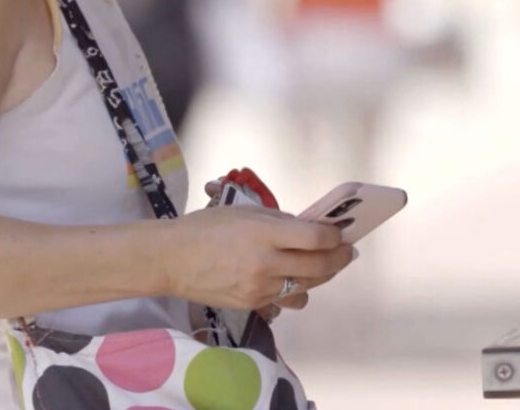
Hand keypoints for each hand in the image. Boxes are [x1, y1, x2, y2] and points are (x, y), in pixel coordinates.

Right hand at [163, 207, 352, 310]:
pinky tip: (294, 280)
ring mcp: (260, 288)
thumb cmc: (207, 227)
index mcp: (265, 234)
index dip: (335, 236)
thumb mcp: (246, 213)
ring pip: (307, 287)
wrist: (172, 260)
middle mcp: (266, 263)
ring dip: (322, 276)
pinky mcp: (253, 305)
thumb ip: (280, 222)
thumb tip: (310, 228)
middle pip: (319, 266)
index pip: (316, 238)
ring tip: (325, 265)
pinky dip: (296, 290)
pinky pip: (286, 300)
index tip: (341, 233)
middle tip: (347, 252)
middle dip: (339, 259)